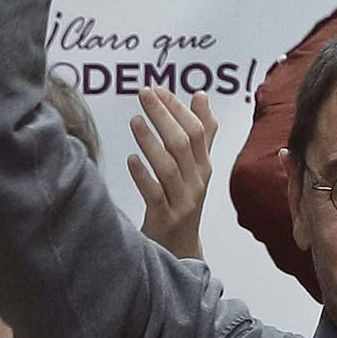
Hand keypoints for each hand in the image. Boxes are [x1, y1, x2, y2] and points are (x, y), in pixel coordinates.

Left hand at [130, 87, 217, 259]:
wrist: (179, 248)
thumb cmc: (183, 200)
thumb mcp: (197, 167)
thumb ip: (202, 132)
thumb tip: (202, 95)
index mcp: (203, 167)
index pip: (197, 132)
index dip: (179, 109)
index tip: (158, 89)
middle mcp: (197, 182)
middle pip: (183, 144)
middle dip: (164, 116)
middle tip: (144, 94)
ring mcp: (182, 201)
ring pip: (170, 167)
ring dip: (152, 142)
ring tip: (135, 121)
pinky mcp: (166, 218)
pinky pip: (156, 195)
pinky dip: (144, 177)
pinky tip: (132, 160)